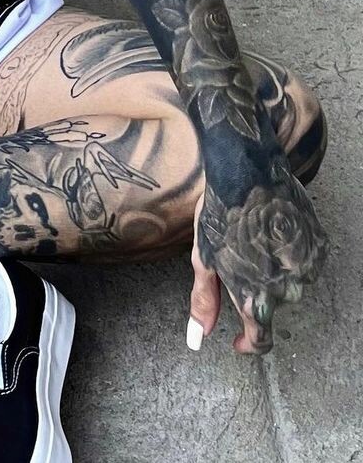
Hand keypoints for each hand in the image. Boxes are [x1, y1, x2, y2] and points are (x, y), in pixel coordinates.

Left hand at [187, 153, 329, 354]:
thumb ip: (204, 301)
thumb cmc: (220, 214)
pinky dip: (290, 253)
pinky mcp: (319, 246)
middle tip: (237, 256)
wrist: (247, 172)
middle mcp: (288, 290)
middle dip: (255, 289)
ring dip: (274, 270)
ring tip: (254, 238)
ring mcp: (307, 268)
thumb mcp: (205, 258)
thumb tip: (198, 337)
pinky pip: (305, 261)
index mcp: (256, 299)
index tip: (238, 341)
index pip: (260, 340)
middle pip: (272, 304)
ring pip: (290, 282)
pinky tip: (273, 231)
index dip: (247, 344)